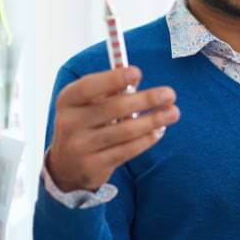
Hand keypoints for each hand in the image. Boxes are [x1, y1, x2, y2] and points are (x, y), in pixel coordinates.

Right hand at [48, 67, 179, 191]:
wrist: (66, 166)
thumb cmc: (85, 123)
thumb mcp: (86, 105)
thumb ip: (108, 92)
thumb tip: (136, 79)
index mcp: (68, 100)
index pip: (89, 87)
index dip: (113, 79)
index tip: (138, 73)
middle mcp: (70, 123)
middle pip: (113, 108)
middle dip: (146, 99)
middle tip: (170, 94)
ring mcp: (80, 147)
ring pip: (125, 131)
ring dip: (153, 120)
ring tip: (173, 112)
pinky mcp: (93, 166)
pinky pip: (127, 150)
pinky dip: (146, 139)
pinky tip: (159, 131)